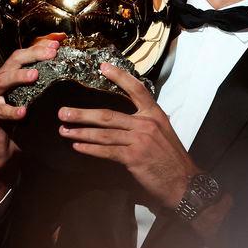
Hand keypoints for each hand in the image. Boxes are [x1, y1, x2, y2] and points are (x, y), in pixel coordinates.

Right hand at [0, 36, 61, 206]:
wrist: (3, 151)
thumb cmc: (23, 125)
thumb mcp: (36, 102)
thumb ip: (45, 88)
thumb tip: (71, 74)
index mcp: (10, 76)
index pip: (23, 55)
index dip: (39, 48)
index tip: (57, 44)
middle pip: (13, 62)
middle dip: (32, 55)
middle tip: (50, 53)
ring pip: (2, 81)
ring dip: (19, 76)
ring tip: (34, 75)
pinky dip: (11, 110)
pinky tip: (23, 111)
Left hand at [58, 63, 200, 209]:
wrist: (183, 180)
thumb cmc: (172, 158)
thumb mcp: (163, 133)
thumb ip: (145, 125)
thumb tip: (124, 123)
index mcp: (155, 114)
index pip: (136, 89)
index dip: (119, 77)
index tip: (103, 67)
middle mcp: (146, 124)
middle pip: (109, 115)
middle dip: (83, 114)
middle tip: (63, 112)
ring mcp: (139, 140)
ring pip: (104, 133)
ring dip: (81, 132)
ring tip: (64, 130)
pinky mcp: (133, 157)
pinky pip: (106, 151)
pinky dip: (90, 149)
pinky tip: (78, 146)